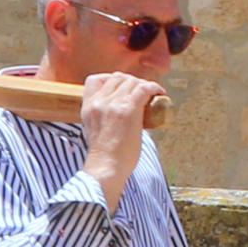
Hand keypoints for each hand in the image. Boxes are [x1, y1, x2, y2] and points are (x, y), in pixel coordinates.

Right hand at [77, 71, 160, 208]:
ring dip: (144, 85)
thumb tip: (118, 117)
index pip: (95, 80)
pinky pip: (144, 89)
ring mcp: (113, 104)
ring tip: (152, 94)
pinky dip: (154, 88)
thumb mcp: (94, 130)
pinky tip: (159, 93)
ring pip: (131, 82)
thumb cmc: (104, 157)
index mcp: (88, 107)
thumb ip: (102, 118)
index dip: (111, 79)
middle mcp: (99, 101)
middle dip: (131, 82)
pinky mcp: (129, 109)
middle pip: (117, 78)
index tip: (122, 87)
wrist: (106, 167)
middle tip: (142, 92)